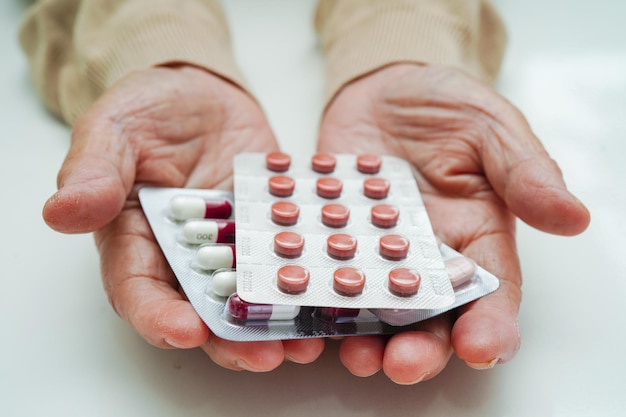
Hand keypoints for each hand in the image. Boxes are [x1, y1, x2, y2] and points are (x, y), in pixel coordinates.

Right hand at [43, 65, 323, 370]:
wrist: (203, 94)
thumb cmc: (150, 108)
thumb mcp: (115, 128)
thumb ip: (94, 170)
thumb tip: (63, 212)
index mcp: (136, 240)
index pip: (139, 290)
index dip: (159, 316)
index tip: (185, 331)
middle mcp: (185, 256)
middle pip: (202, 311)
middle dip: (231, 339)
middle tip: (264, 355)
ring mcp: (231, 248)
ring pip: (250, 297)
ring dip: (275, 324)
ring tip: (306, 341)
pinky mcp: (268, 234)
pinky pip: (286, 262)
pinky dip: (305, 281)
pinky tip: (330, 296)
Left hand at [318, 64, 589, 383]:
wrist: (382, 87)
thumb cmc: (446, 105)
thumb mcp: (491, 127)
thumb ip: (525, 171)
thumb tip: (573, 216)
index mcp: (475, 237)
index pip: (492, 292)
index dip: (491, 324)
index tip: (481, 348)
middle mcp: (426, 257)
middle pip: (430, 316)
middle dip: (420, 346)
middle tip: (403, 364)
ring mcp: (374, 252)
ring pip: (373, 309)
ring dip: (364, 336)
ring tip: (354, 353)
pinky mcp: (332, 239)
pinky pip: (322, 273)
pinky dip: (314, 295)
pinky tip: (303, 309)